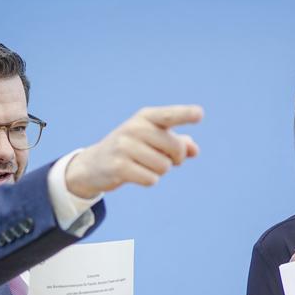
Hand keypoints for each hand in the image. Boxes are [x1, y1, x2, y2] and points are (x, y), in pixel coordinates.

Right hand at [65, 105, 202, 197]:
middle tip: (162, 158)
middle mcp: (135, 128)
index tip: (200, 114)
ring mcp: (124, 146)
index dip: (185, 114)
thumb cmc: (132, 149)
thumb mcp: (153, 140)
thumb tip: (194, 150)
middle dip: (175, 158)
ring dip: (159, 171)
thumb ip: (177, 143)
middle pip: (175, 148)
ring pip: (164, 167)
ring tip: (143, 165)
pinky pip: (151, 179)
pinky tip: (135, 174)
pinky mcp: (118, 166)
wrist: (95, 164)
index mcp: (146, 117)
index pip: (169, 115)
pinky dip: (148, 180)